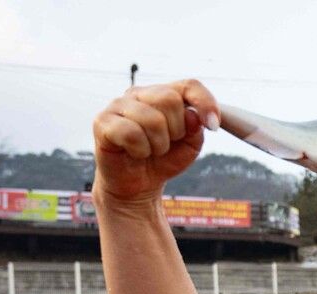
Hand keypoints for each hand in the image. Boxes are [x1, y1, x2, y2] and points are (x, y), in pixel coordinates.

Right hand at [92, 80, 219, 202]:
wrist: (137, 186)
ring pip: (152, 119)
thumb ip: (195, 128)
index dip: (205, 102)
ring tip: (151, 151)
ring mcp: (118, 105)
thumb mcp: (189, 146)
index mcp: (162, 94)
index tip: (214, 126)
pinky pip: (131, 133)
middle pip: (169, 100)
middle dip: (176, 131)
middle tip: (166, 144)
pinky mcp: (103, 122)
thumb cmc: (162, 161)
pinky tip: (135, 153)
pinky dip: (140, 150)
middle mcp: (139, 94)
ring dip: (158, 145)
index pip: (189, 85)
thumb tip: (192, 115)